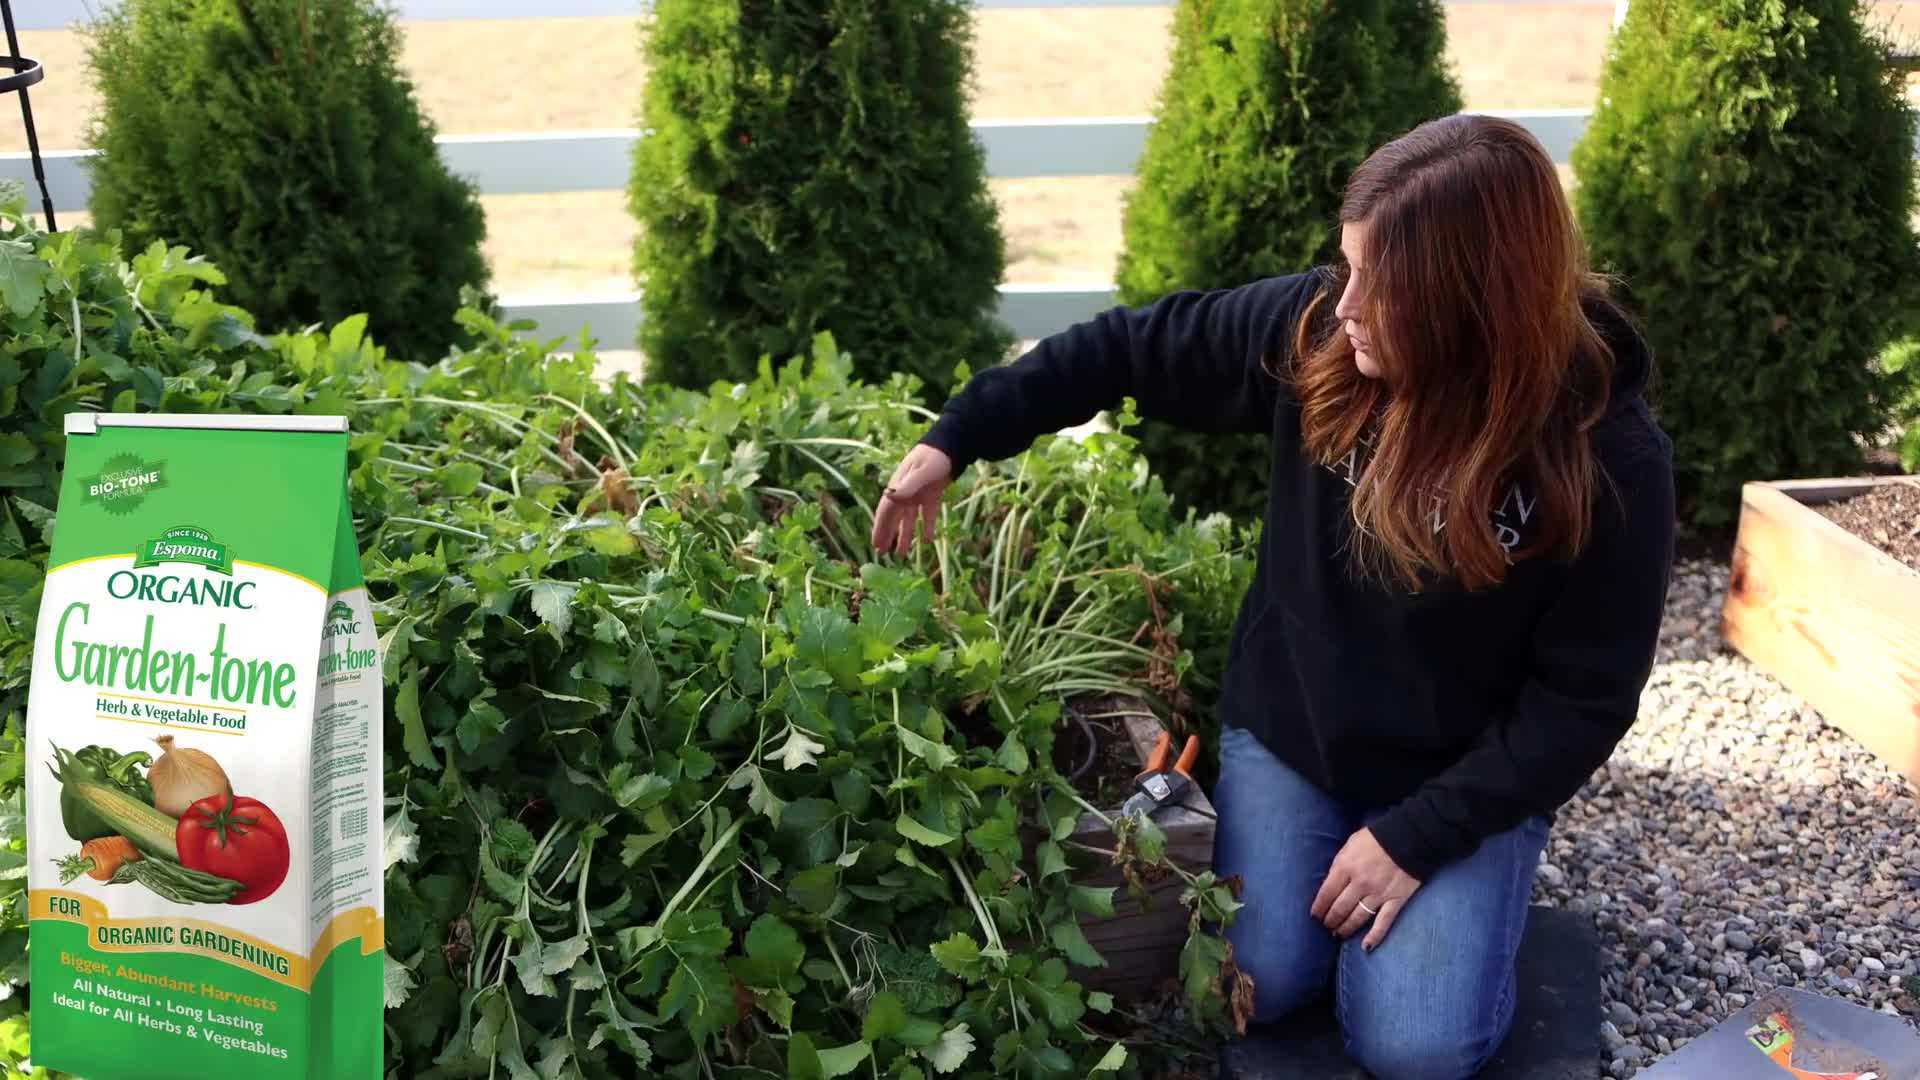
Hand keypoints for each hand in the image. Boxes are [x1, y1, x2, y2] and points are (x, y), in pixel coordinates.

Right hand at [870, 443, 952, 555]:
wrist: (951, 447)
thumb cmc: (933, 456)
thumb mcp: (921, 471)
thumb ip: (907, 485)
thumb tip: (889, 497)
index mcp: (899, 486)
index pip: (886, 511)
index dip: (880, 528)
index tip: (875, 543)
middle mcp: (905, 492)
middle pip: (894, 518)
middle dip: (888, 535)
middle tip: (882, 553)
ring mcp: (918, 495)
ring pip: (909, 519)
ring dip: (905, 536)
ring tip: (902, 554)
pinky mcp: (932, 496)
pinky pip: (927, 515)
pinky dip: (927, 527)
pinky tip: (927, 541)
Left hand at [1309, 827, 1421, 950]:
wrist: (1410, 837)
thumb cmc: (1376, 838)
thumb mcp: (1350, 845)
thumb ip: (1340, 864)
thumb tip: (1330, 882)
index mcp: (1345, 867)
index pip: (1326, 894)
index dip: (1319, 908)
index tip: (1315, 915)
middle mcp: (1359, 883)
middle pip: (1339, 909)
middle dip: (1330, 920)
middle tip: (1326, 926)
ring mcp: (1378, 894)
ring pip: (1357, 918)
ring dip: (1346, 929)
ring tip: (1339, 934)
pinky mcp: (1395, 900)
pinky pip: (1383, 922)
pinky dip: (1375, 936)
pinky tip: (1366, 947)